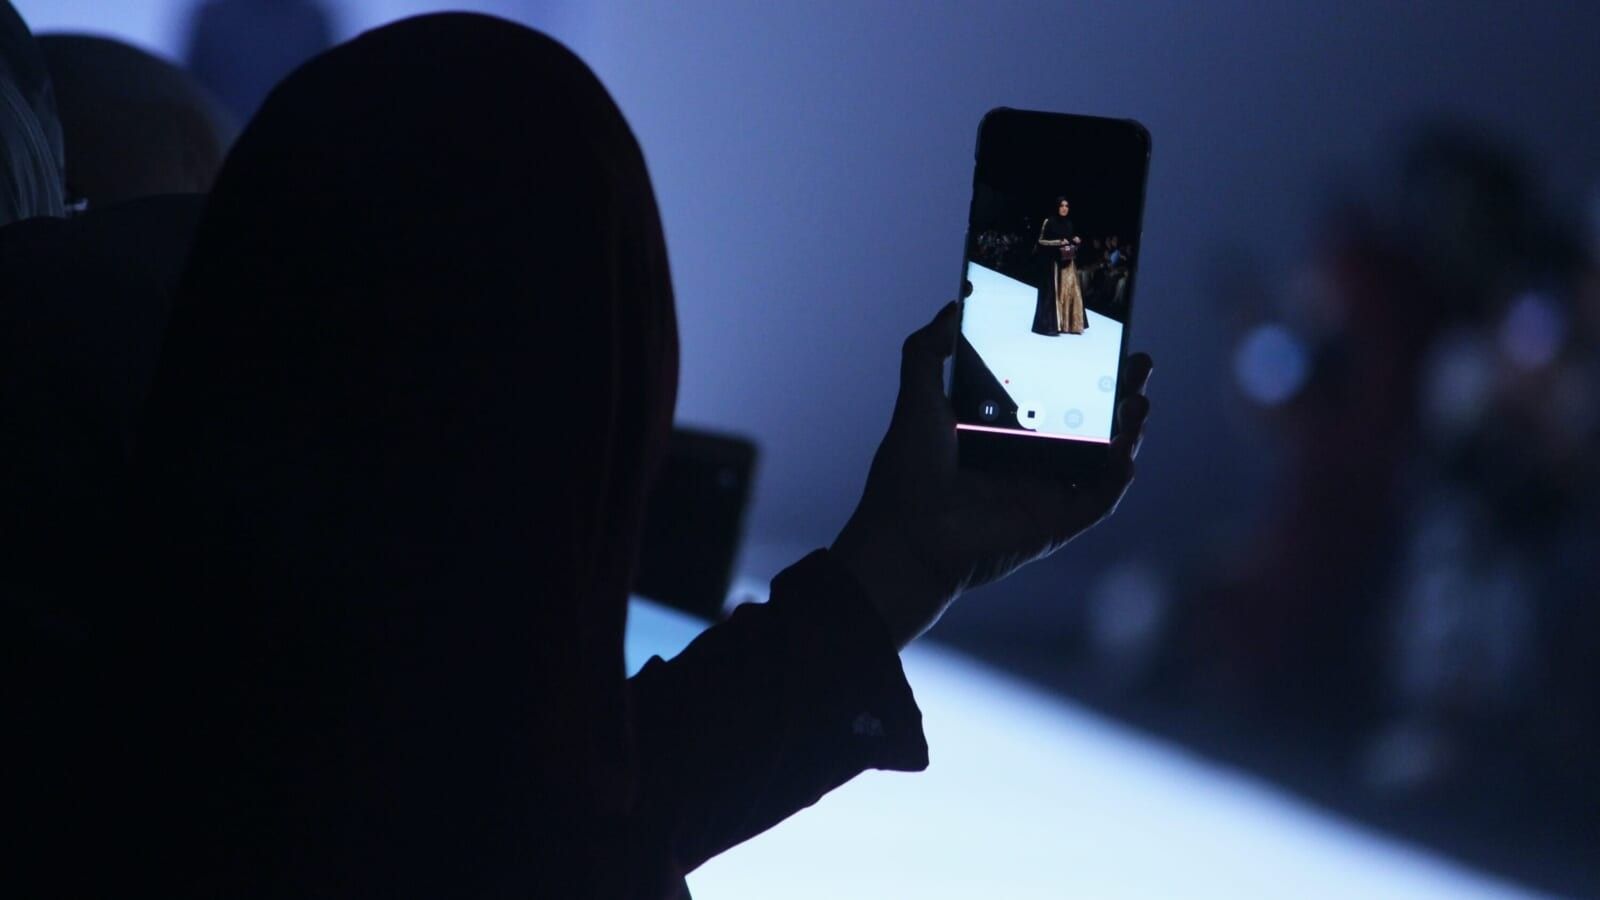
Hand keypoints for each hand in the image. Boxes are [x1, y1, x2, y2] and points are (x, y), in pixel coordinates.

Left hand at [831, 302, 1151, 648]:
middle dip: (1121, 391)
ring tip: (1140, 398)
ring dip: (1130, 430)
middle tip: (1139, 361)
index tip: (1102, 338)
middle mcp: (1031, 459)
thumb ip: (927, 351)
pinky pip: (1101, 499)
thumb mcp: (917, 397)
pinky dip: (1118, 476)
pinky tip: (1126, 450)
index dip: (1083, 367)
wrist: (907, 532)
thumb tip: (952, 306)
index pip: (1056, 392)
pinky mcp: (1057, 522)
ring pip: (1106, 457)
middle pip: (1092, 421)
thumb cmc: (908, 471)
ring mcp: (1048, 491)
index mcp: (1004, 429)